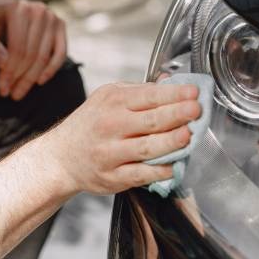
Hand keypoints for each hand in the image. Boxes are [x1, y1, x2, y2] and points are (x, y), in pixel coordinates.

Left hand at [0, 0, 66, 100]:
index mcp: (18, 9)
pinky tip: (39, 81)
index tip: (2, 89)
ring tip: (20, 92)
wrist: (3, 11)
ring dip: (32, 78)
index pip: (17, 48)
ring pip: (45, 56)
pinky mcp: (60, 25)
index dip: (10, 72)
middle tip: (11, 94)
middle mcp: (38, 10)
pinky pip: (60, 53)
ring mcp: (52, 17)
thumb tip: (3, 63)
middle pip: (32, 54)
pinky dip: (51, 69)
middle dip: (21, 78)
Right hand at [43, 82, 201, 194]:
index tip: (193, 93)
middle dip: (177, 114)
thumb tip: (170, 81)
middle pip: (150, 120)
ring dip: (171, 142)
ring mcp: (110, 152)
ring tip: (189, 135)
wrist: (61, 157)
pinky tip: (174, 165)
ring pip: (147, 147)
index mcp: (112, 101)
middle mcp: (110, 125)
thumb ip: (140, 91)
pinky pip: (140, 174)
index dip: (174, 94)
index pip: (149, 95)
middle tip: (197, 110)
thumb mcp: (107, 98)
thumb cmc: (90, 125)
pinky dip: (159, 170)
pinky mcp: (112, 176)